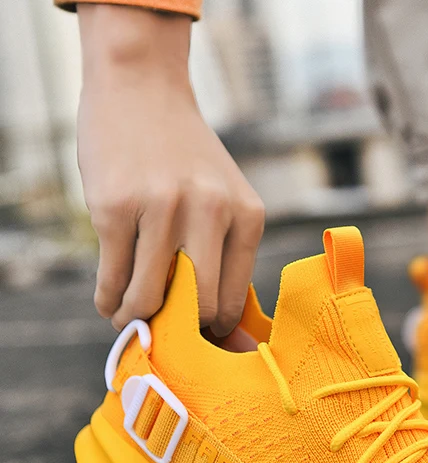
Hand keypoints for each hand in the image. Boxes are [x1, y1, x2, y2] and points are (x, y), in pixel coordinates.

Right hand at [77, 5, 264, 334]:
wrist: (142, 88)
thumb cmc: (185, 156)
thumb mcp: (225, 198)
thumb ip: (225, 252)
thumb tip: (215, 326)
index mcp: (248, 217)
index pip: (233, 301)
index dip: (212, 330)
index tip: (196, 337)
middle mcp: (211, 213)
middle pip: (199, 308)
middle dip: (179, 332)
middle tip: (163, 335)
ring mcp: (162, 209)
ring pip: (150, 298)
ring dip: (136, 319)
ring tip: (128, 320)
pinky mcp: (115, 207)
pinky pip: (113, 277)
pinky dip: (108, 300)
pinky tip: (109, 302)